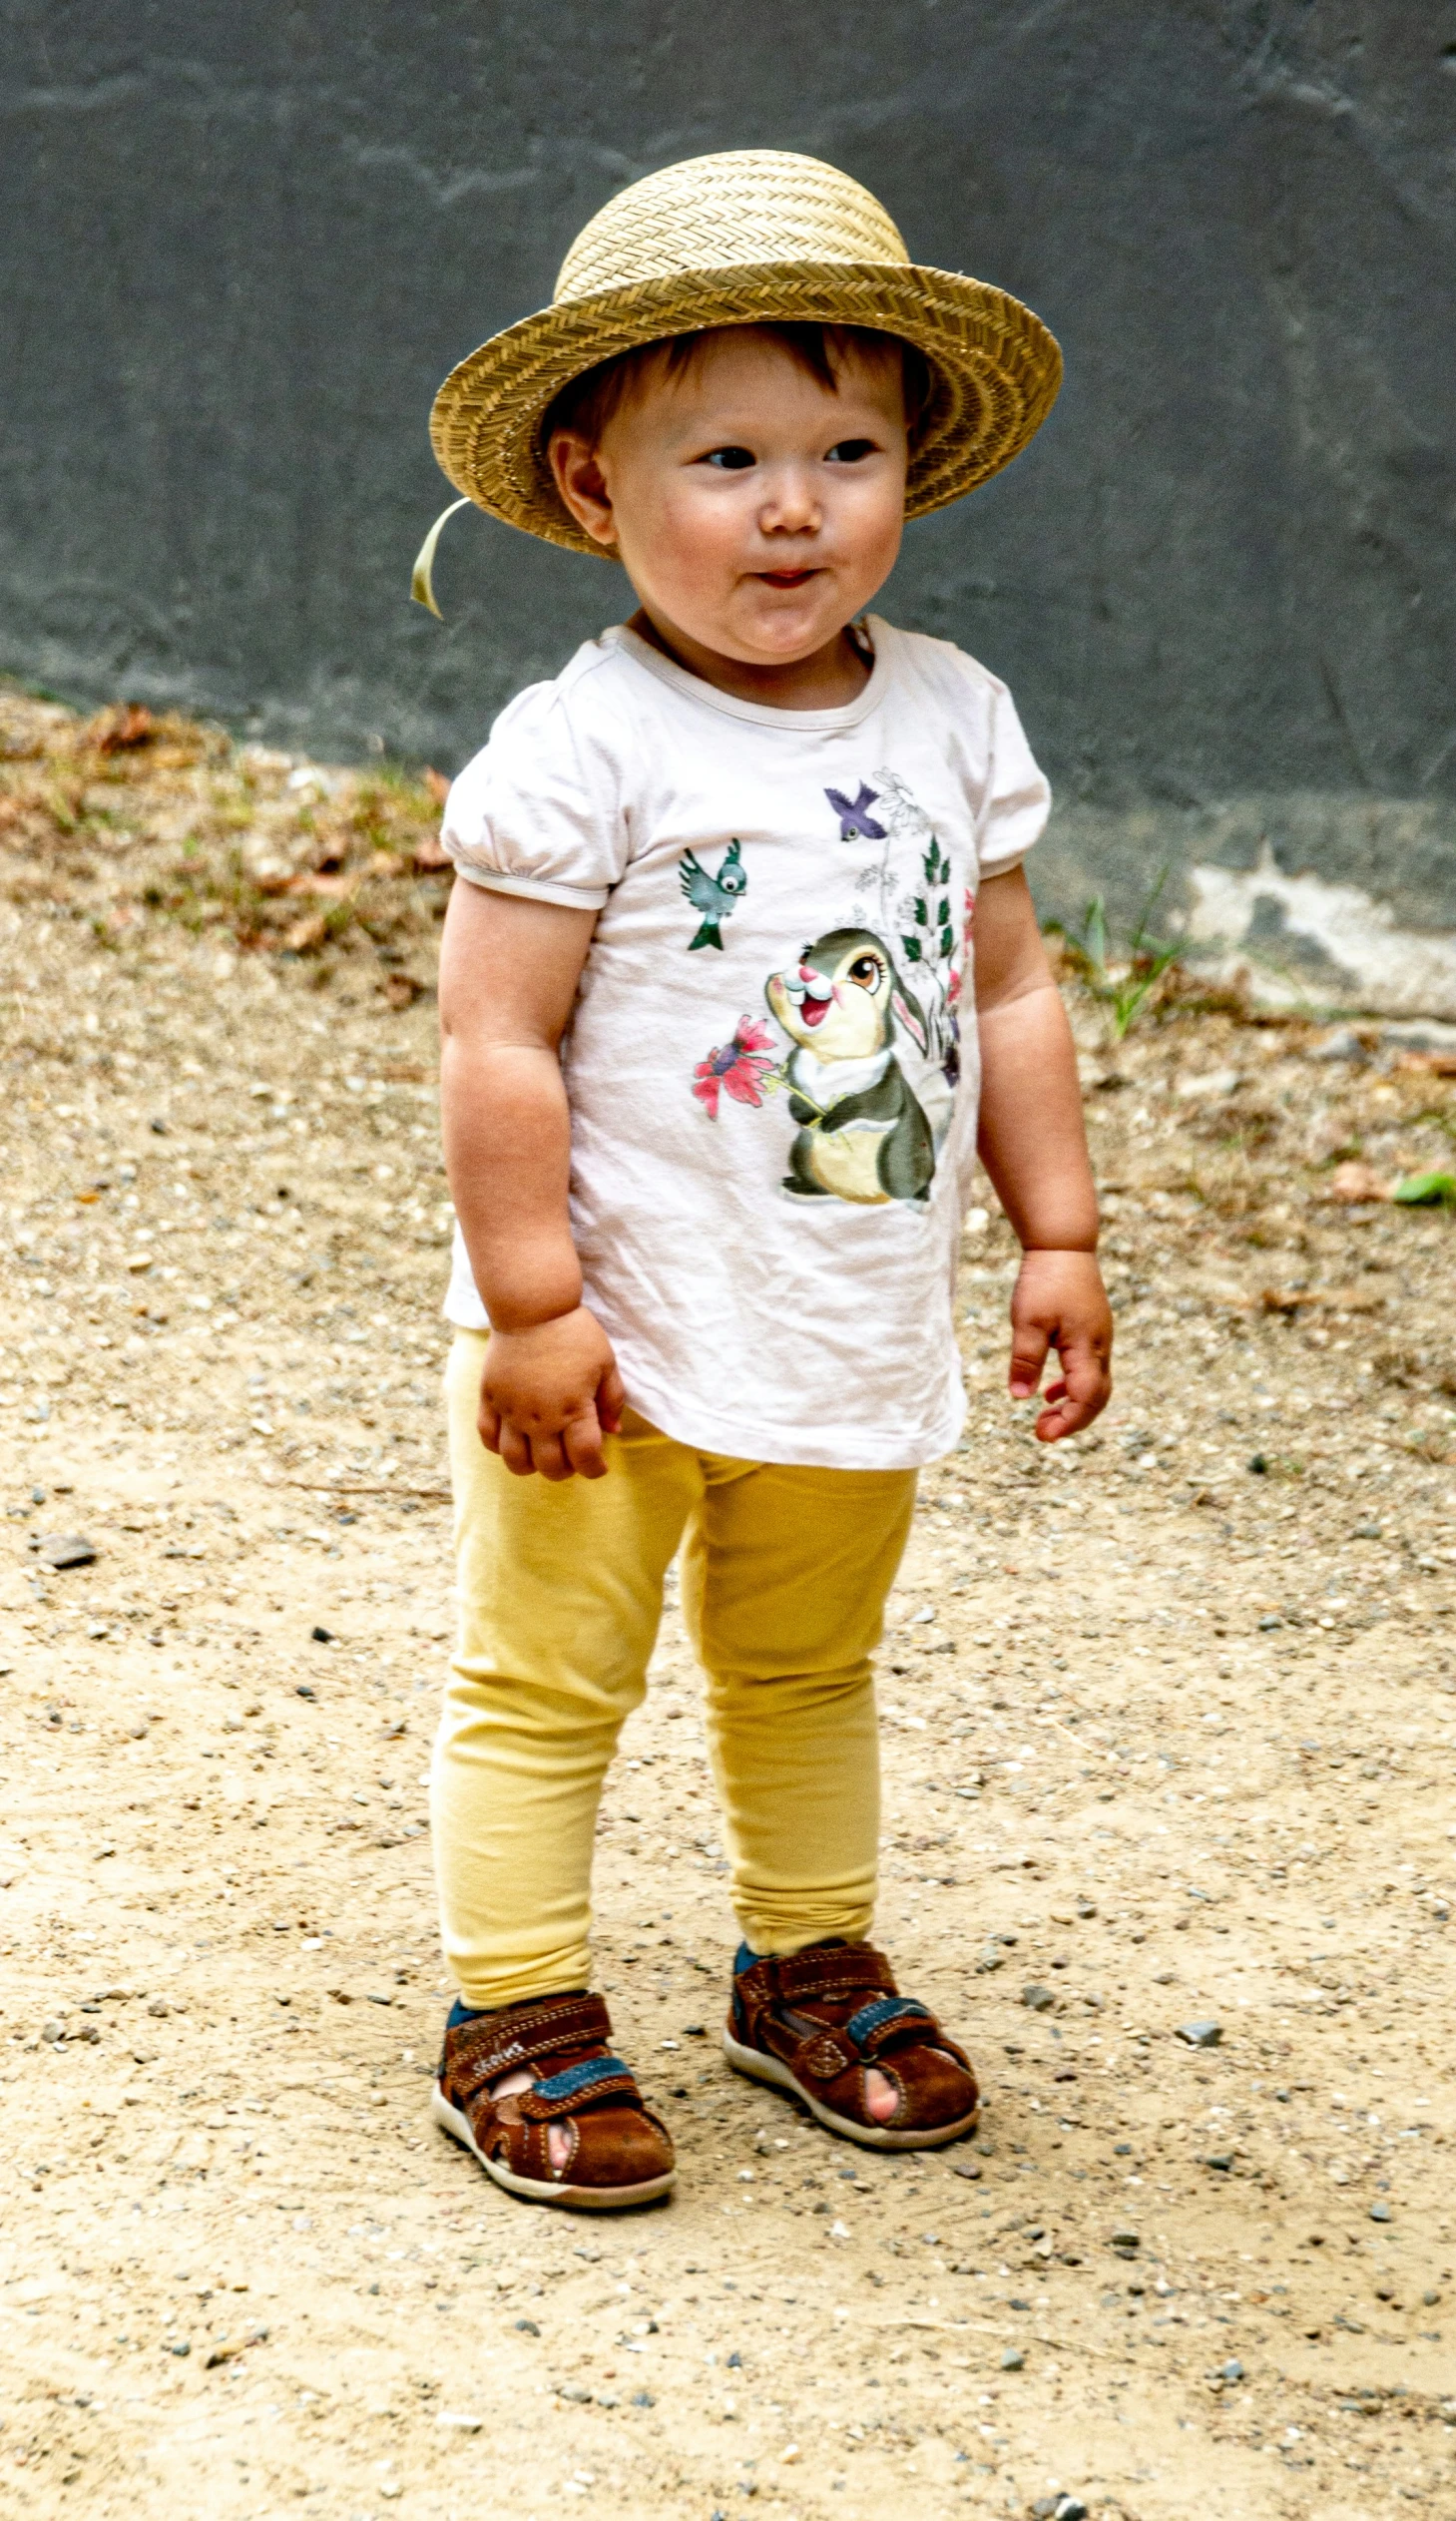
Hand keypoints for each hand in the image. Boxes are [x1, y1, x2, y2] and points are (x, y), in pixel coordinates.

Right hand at [478, 1308, 625, 1480]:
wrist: (532, 1308)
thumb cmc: (574, 1333)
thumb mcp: (606, 1363)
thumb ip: (612, 1400)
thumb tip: (613, 1430)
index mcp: (574, 1409)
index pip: (585, 1458)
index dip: (596, 1469)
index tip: (600, 1466)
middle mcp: (540, 1417)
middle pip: (551, 1467)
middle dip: (567, 1470)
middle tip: (573, 1457)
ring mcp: (511, 1410)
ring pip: (515, 1461)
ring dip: (532, 1467)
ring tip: (542, 1454)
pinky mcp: (489, 1399)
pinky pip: (488, 1437)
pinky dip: (499, 1447)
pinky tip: (513, 1440)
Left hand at [1007, 1248, 1112, 1442]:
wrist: (1063, 1246)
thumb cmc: (1045, 1280)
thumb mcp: (1028, 1321)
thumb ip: (1025, 1360)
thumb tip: (1020, 1397)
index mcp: (1087, 1348)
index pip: (1086, 1398)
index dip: (1068, 1422)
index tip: (1043, 1435)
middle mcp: (1100, 1347)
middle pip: (1096, 1398)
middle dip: (1072, 1420)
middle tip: (1042, 1433)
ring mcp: (1099, 1339)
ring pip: (1094, 1385)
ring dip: (1071, 1405)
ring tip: (1044, 1418)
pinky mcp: (1091, 1331)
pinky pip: (1088, 1369)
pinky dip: (1071, 1386)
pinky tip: (1049, 1391)